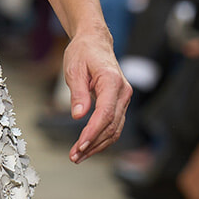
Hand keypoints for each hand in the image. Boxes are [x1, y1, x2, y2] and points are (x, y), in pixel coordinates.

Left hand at [63, 29, 131, 162]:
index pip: (105, 114)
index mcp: (112, 82)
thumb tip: (78, 116)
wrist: (94, 42)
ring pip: (115, 129)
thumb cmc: (83, 52)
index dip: (93, 132)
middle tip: (74, 156)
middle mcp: (123, 92)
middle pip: (112, 125)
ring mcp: (124, 98)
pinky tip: (88, 147)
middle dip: (93, 144)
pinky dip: (102, 138)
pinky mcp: (119, 103)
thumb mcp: (74, 70)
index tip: (80, 146)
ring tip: (78, 156)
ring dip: (98, 145)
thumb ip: (78, 93)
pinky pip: (114, 125)